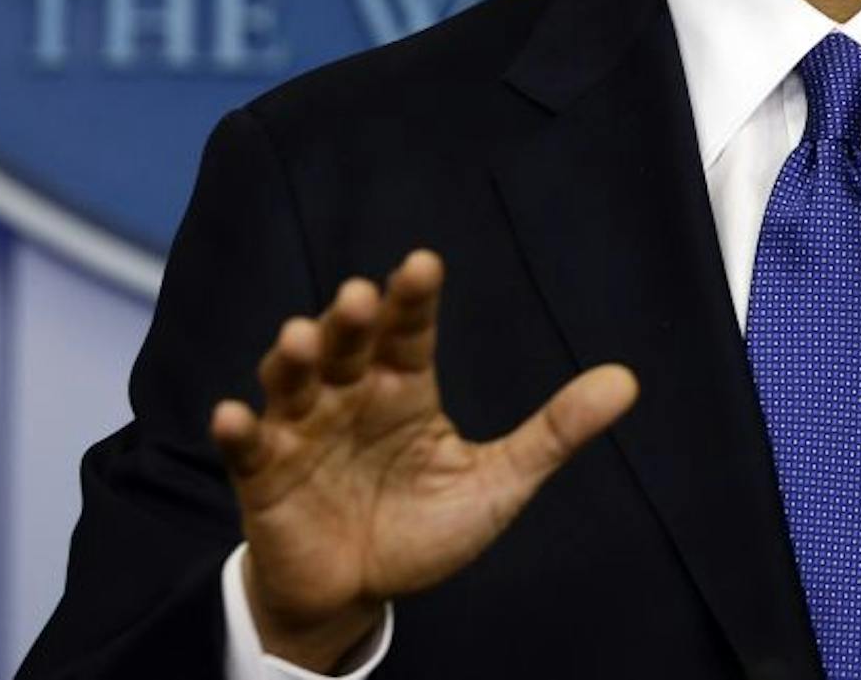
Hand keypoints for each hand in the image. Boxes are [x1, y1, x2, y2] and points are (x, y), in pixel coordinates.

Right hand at [209, 250, 637, 670]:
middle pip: (348, 346)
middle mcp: (350, 396)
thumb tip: (627, 380)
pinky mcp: (264, 478)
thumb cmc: (423, 528)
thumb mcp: (496, 483)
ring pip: (292, 383)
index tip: (424, 264)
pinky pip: (246, 451)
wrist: (359, 595)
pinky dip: (236, 433)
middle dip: (350, 320)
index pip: (410, 332)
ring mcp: (302, 433)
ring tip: (299, 340)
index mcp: (405, 388)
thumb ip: (554, 432)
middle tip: (358, 297)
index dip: (414, 299)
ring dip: (291, 360)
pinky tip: (233, 417)